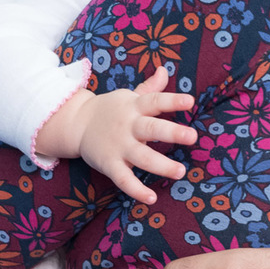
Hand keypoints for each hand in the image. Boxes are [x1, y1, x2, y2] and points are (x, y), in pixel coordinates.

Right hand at [77, 66, 197, 203]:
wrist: (77, 123)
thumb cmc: (112, 110)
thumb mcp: (129, 96)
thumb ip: (150, 88)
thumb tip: (164, 70)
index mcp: (135, 106)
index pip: (155, 101)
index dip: (172, 101)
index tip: (191, 102)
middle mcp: (128, 125)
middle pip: (152, 128)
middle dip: (172, 133)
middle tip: (192, 137)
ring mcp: (118, 146)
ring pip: (142, 157)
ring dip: (161, 166)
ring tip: (180, 172)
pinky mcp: (109, 164)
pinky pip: (123, 179)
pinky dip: (136, 190)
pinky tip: (151, 198)